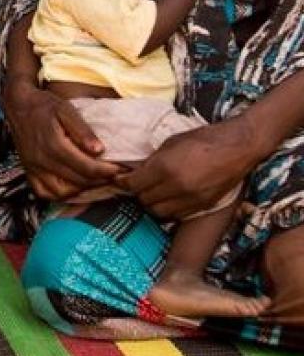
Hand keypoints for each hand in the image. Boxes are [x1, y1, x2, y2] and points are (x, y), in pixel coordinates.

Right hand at [7, 83, 123, 200]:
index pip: (87, 168)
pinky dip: (60, 194)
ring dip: (82, 189)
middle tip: (113, 174)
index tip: (120, 168)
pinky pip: (45, 193)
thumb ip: (82, 130)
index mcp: (54, 144)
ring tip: (95, 179)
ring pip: (62, 192)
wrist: (18, 104)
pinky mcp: (28, 171)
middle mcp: (42, 160)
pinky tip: (72, 185)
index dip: (107, 171)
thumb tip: (99, 150)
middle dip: (100, 180)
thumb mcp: (66, 110)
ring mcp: (34, 168)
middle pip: (78, 181)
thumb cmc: (44, 105)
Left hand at [116, 119, 249, 219]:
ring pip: (158, 212)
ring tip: (152, 192)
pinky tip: (169, 198)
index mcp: (164, 168)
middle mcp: (176, 187)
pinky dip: (168, 209)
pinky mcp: (202, 206)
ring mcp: (190, 199)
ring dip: (151, 203)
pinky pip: (176, 215)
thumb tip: (135, 171)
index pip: (133, 184)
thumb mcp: (170, 143)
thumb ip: (152, 160)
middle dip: (136, 193)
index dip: (122, 182)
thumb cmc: (202, 139)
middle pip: (144, 200)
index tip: (118, 179)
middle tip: (136, 184)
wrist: (236, 148)